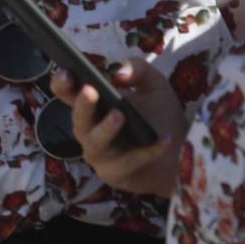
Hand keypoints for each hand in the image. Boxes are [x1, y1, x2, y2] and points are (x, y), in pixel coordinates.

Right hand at [50, 61, 183, 196]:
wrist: (183, 153)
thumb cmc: (160, 116)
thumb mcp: (153, 85)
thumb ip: (137, 69)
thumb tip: (117, 72)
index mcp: (93, 107)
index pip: (68, 94)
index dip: (62, 84)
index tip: (67, 72)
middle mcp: (90, 131)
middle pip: (78, 120)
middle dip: (82, 106)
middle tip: (90, 91)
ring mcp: (100, 155)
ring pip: (95, 144)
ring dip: (105, 129)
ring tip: (119, 115)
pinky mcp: (116, 175)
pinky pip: (128, 162)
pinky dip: (147, 151)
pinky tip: (164, 140)